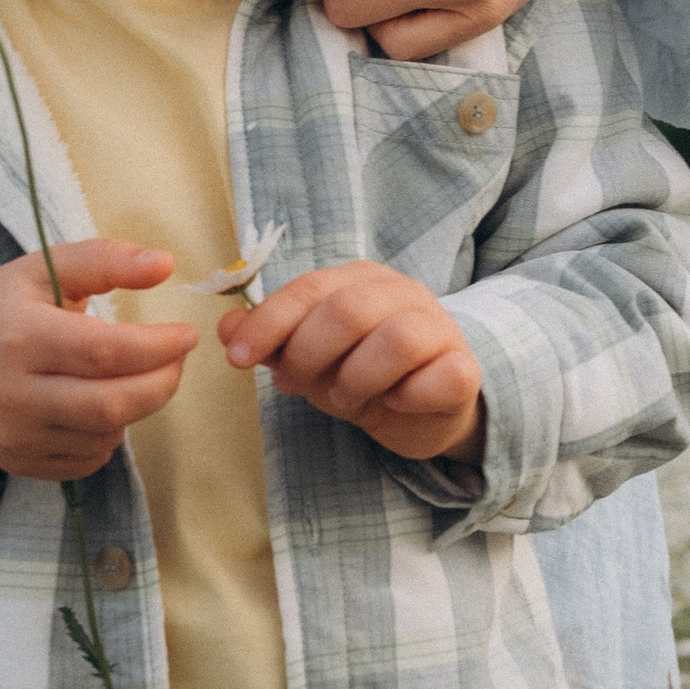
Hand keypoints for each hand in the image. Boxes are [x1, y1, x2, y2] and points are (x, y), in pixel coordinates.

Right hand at [0, 241, 193, 481]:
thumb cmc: (3, 307)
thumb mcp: (45, 268)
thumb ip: (106, 260)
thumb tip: (166, 265)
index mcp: (19, 337)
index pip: (104, 352)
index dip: (157, 347)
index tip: (187, 335)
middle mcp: (12, 394)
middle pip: (111, 405)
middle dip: (161, 384)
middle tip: (176, 361)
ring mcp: (14, 436)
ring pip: (106, 434)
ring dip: (134, 407)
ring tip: (126, 375)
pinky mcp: (19, 463)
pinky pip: (90, 459)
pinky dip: (109, 433)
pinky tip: (97, 403)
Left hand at [224, 260, 484, 460]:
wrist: (423, 409)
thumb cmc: (362, 375)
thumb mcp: (308, 357)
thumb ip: (270, 340)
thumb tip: (225, 328)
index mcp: (361, 280)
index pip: (310, 288)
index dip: (269, 323)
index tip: (238, 360)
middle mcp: (404, 294)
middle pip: (348, 310)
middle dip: (310, 354)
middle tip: (297, 385)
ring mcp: (440, 328)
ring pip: (397, 340)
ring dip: (357, 379)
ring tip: (346, 398)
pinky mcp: (465, 369)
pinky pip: (440, 378)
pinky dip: (407, 396)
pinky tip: (394, 403)